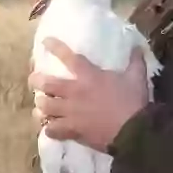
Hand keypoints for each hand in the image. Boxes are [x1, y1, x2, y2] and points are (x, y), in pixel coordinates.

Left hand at [28, 37, 149, 152]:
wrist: (133, 131)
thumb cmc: (133, 102)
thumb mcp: (136, 78)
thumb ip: (135, 62)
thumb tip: (138, 47)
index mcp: (88, 76)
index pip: (68, 58)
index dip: (55, 47)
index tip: (44, 41)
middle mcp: (74, 92)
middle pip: (46, 84)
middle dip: (36, 80)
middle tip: (33, 80)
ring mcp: (70, 112)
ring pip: (45, 107)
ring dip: (41, 105)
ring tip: (40, 105)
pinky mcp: (72, 130)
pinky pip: (52, 130)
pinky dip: (48, 129)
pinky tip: (48, 128)